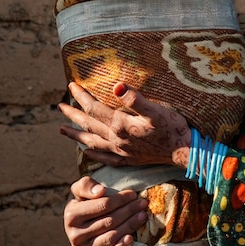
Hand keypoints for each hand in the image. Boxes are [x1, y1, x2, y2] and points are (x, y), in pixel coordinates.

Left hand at [58, 82, 191, 167]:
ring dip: (76, 135)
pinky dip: (93, 154)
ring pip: (92, 142)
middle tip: (59, 106)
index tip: (71, 85)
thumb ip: (135, 99)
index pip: (95, 108)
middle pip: (89, 125)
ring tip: (62, 130)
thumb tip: (116, 86)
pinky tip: (86, 151)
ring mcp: (122, 152)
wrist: (185, 152)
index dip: (82, 96)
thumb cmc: (173, 128)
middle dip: (73, 114)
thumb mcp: (155, 110)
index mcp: (121, 125)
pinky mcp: (129, 160)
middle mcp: (117, 140)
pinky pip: (105, 158)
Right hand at [63, 176, 148, 245]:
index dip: (121, 199)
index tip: (133, 194)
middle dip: (129, 211)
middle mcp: (73, 234)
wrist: (82, 227)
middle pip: (109, 221)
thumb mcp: (82, 191)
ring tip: (142, 216)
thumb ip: (87, 185)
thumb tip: (100, 191)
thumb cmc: (86, 204)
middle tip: (143, 204)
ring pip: (110, 237)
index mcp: (71, 215)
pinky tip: (131, 238)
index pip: (103, 205)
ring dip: (129, 226)